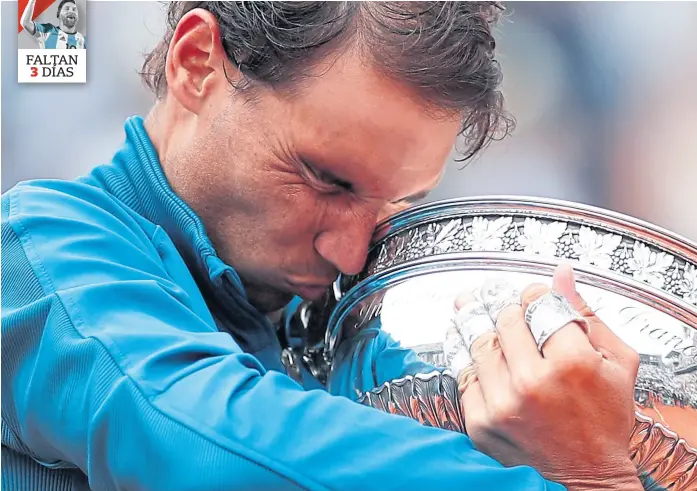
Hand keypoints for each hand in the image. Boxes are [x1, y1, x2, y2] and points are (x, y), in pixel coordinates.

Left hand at [452, 265, 642, 490]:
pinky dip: (462, 353)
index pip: (538, 304)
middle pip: (504, 320)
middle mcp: (532, 382)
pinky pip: (464, 374)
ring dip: (474, 320)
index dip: (533, 292)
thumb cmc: (604, 422)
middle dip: (503, 304)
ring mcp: (502, 403)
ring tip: (469, 305)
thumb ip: (586, 314)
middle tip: (496, 296)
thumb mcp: (616, 363)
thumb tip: (561, 275)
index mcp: (571, 363)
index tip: (532, 294)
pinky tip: (461, 338)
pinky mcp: (480, 421)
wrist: (586, 478)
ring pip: (478, 342)